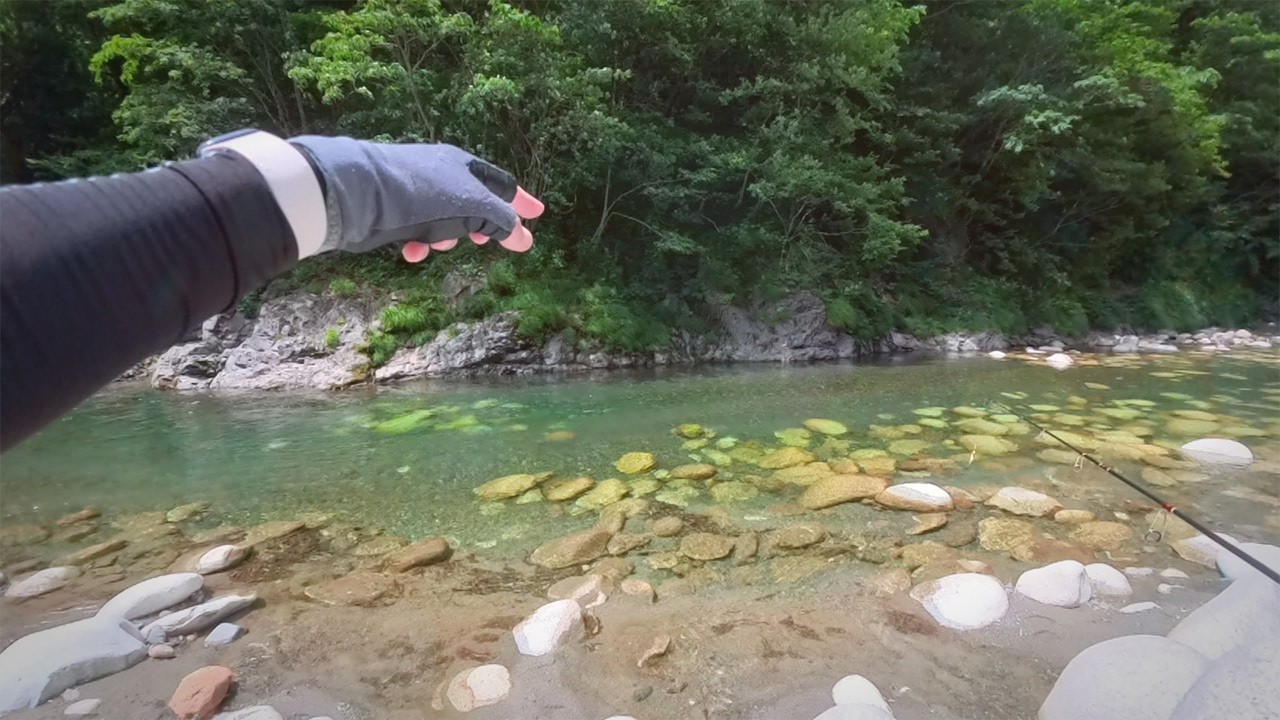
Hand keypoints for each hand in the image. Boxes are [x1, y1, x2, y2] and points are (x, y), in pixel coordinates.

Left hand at [288, 136, 543, 262]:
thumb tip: (527, 239)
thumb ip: (503, 223)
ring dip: (447, 237)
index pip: (502, 184)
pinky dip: (420, 243)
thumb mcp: (473, 207)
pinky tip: (413, 251)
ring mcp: (417, 191)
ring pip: (446, 221)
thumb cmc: (425, 194)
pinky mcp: (395, 209)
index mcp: (463, 165)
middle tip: (486, 241)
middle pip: (474, 203)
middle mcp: (442, 174)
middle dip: (480, 226)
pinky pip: (418, 230)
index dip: (521, 202)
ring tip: (438, 244)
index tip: (538, 215)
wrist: (362, 193)